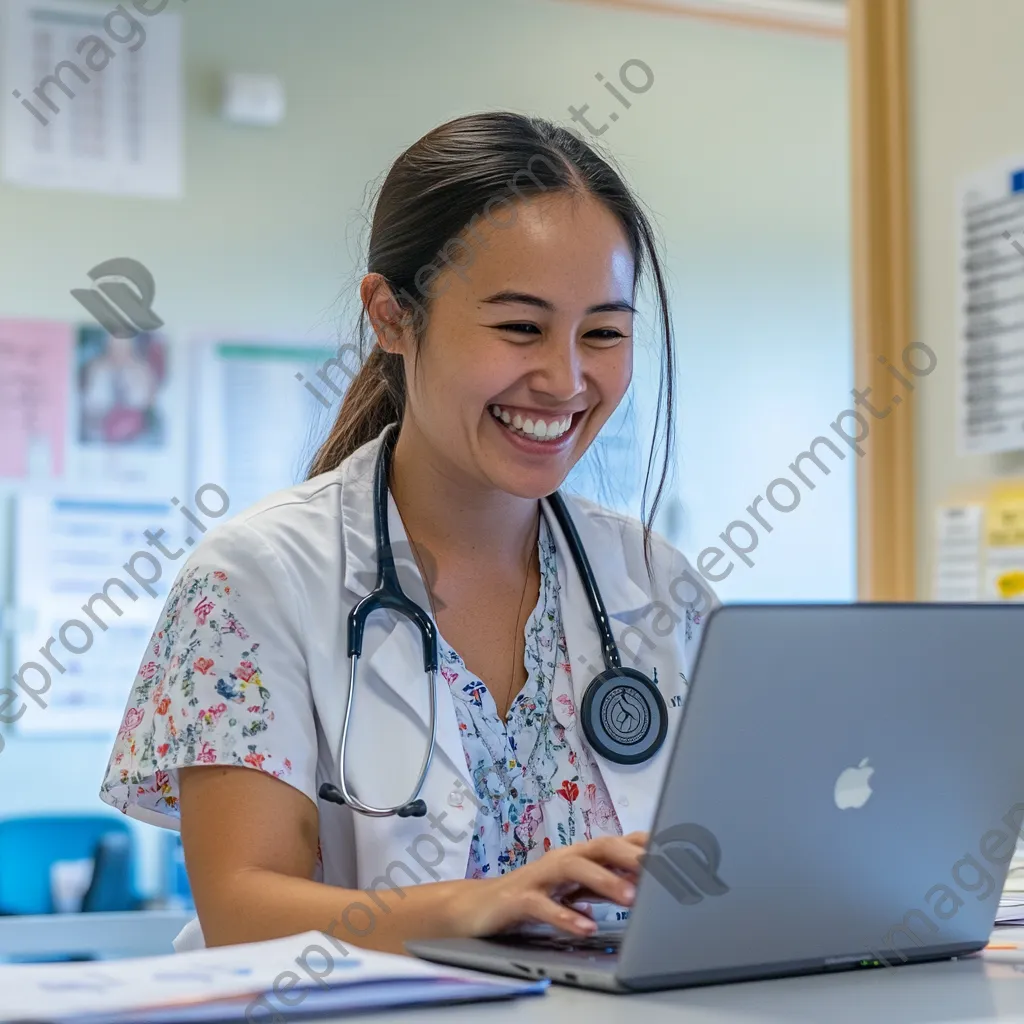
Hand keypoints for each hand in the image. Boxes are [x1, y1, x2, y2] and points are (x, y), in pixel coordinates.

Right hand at [454, 832, 648, 937]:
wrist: (480, 908)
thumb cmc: (533, 896)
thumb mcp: (576, 890)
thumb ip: (608, 883)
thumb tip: (648, 882)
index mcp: (579, 856)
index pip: (618, 842)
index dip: (647, 845)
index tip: (678, 854)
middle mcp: (562, 859)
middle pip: (600, 846)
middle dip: (632, 856)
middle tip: (661, 870)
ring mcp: (539, 876)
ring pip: (574, 867)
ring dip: (604, 881)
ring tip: (630, 898)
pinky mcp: (518, 899)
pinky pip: (544, 905)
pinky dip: (566, 916)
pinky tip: (585, 927)